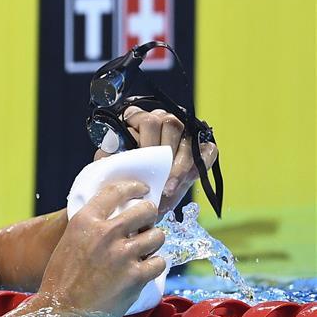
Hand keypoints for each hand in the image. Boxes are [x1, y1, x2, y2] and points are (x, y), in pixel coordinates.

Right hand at [13, 180, 165, 316]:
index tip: (143, 190)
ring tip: (143, 252)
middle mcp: (105, 234)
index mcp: (85, 221)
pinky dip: (154, 266)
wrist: (63, 311)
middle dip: (150, 216)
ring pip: (157, 236)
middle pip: (145, 211)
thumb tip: (118, 218)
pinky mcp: (136, 276)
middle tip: (146, 225)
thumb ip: (91, 227)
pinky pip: (159, 262)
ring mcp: (122, 255)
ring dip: (153, 243)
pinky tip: (144, 270)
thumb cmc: (62, 279)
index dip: (134, 188)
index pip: (116, 191)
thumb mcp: (70, 242)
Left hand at [94, 107, 217, 216]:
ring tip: (169, 187)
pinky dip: (200, 164)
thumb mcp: (113, 168)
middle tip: (158, 178)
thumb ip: (109, 157)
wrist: (144, 198)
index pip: (144, 118)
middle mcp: (163, 121)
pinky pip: (208, 150)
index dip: (144, 138)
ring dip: (180, 164)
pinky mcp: (202, 148)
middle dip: (164, 153)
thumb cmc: (126, 178)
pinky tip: (188, 179)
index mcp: (138, 120)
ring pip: (188, 136)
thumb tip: (109, 150)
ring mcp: (185, 133)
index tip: (141, 157)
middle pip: (169, 123)